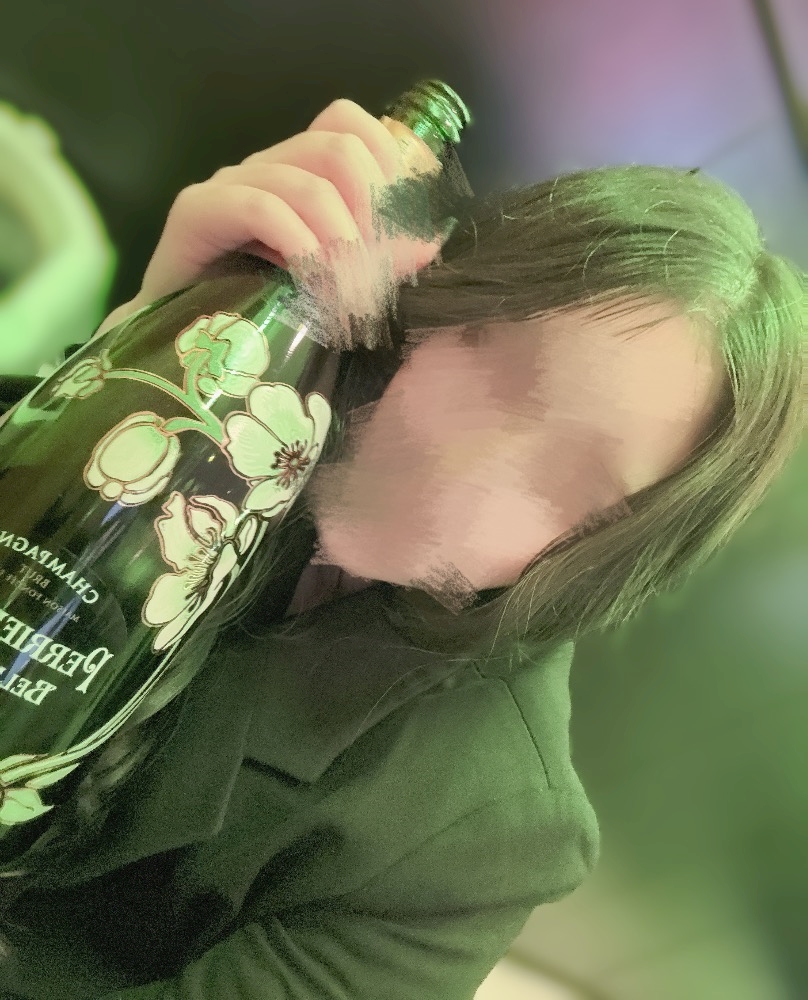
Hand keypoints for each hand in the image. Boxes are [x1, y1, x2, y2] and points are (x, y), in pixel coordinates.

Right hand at [95, 98, 445, 343]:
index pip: (352, 127)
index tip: (402, 234)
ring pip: (306, 181)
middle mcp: (266, 166)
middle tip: (375, 275)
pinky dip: (299, 244)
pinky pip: (261, 206)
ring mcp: (229, 185)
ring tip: (348, 293)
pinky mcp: (197, 211)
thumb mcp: (334, 285)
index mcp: (301, 171)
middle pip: (337, 149)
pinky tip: (310, 281)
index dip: (389, 170)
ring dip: (342, 241)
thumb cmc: (263, 315)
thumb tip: (429, 247)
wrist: (183, 346)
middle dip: (372, 213)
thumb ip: (376, 262)